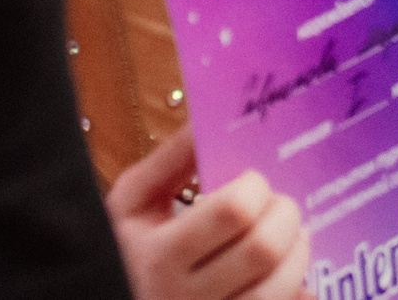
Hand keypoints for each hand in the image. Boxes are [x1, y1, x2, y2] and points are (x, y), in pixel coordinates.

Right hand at [108, 127, 310, 299]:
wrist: (97, 298)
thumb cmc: (120, 253)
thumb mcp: (131, 205)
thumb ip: (170, 160)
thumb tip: (209, 115)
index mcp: (156, 255)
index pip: (234, 211)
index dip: (256, 187)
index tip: (251, 182)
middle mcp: (180, 298)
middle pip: (264, 249)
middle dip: (285, 215)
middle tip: (279, 206)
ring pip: (280, 289)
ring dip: (298, 254)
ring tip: (290, 237)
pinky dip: (299, 293)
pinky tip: (290, 277)